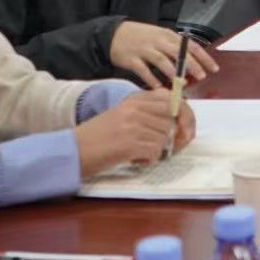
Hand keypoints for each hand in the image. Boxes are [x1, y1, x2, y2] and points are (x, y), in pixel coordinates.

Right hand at [74, 90, 194, 175]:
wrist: (72, 151)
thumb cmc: (97, 137)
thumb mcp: (123, 116)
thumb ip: (148, 114)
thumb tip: (178, 124)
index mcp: (134, 99)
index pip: (172, 100)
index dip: (186, 114)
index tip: (187, 129)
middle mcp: (135, 108)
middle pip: (175, 119)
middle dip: (179, 136)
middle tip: (174, 148)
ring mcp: (133, 124)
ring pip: (166, 136)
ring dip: (161, 150)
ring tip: (143, 154)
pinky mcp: (130, 142)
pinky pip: (156, 150)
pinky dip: (151, 159)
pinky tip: (137, 159)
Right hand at [109, 22, 217, 88]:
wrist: (113, 34)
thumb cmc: (141, 37)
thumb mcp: (160, 37)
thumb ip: (175, 48)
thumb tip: (193, 65)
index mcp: (168, 36)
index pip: (191, 45)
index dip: (203, 57)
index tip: (214, 68)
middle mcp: (158, 41)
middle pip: (178, 52)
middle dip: (192, 65)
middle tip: (202, 76)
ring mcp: (144, 49)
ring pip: (162, 60)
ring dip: (173, 72)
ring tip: (182, 83)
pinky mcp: (132, 59)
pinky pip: (143, 70)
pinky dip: (151, 79)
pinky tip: (158, 87)